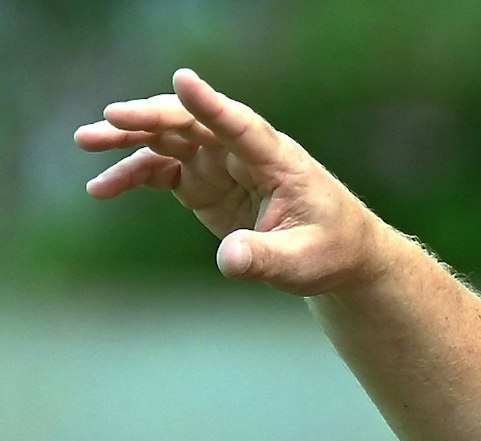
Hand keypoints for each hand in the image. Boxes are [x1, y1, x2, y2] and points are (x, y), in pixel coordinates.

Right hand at [75, 68, 388, 295]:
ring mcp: (221, 164)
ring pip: (169, 139)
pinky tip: (102, 188)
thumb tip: (229, 259)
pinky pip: (162, 170)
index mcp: (277, 161)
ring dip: (128, 139)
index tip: (184, 80)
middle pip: (193, 123)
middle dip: (152, 117)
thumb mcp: (302, 262)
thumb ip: (266, 258)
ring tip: (87, 142)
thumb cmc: (329, 251)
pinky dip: (132, 175)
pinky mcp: (205, 182)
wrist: (335, 254)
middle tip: (111, 117)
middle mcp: (244, 153)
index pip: (242, 126)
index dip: (212, 105)